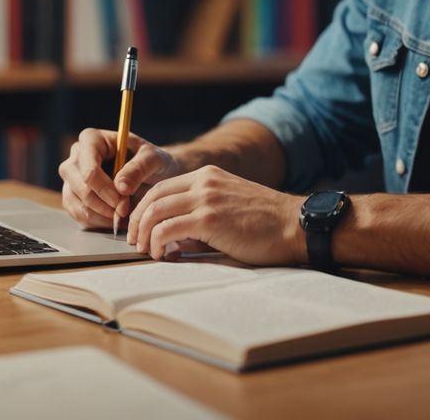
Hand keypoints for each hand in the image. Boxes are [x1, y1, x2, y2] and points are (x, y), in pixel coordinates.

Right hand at [59, 128, 180, 228]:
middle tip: (124, 210)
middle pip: (78, 187)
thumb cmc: (150, 160)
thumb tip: (120, 187)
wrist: (152, 172)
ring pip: (75, 203)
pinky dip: (96, 221)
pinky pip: (77, 214)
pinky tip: (115, 218)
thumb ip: (139, 168)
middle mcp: (76, 156)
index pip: (88, 169)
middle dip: (102, 204)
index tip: (123, 200)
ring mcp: (71, 176)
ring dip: (100, 215)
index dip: (104, 189)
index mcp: (92, 139)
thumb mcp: (153, 158)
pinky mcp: (72, 195)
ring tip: (123, 215)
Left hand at [126, 165, 306, 264]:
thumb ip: (200, 218)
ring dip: (144, 234)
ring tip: (146, 250)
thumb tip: (172, 243)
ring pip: (155, 211)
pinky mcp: (209, 218)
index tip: (140, 228)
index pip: (161, 187)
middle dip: (137, 220)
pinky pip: (168, 228)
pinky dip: (157, 243)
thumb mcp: (227, 209)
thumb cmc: (266, 225)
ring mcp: (206, 198)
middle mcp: (204, 181)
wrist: (294, 225)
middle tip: (135, 241)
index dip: (143, 208)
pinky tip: (161, 255)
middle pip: (153, 197)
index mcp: (207, 176)